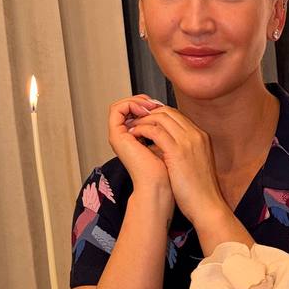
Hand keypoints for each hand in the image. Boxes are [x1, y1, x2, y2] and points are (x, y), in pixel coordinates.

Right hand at [107, 95, 173, 215]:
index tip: (163, 105)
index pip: (136, 114)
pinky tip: (145, 108)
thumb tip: (172, 114)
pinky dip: (131, 104)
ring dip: (137, 100)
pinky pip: (117, 110)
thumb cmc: (169, 174)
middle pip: (127, 108)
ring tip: (152, 105)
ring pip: (120, 106)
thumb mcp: (170, 146)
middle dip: (143, 101)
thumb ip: (165, 131)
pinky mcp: (116, 136)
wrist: (161, 187)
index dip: (148, 105)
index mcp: (137, 141)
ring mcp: (119, 137)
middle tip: (156, 103)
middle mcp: (126, 138)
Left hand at [124, 105, 225, 226]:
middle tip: (134, 121)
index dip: (158, 115)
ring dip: (142, 120)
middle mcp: (196, 135)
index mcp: (201, 137)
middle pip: (168, 112)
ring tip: (131, 127)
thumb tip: (161, 147)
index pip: (176, 115)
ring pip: (160, 117)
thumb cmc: (199, 191)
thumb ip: (182, 151)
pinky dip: (141, 129)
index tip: (145, 122)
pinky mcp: (178, 151)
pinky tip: (133, 135)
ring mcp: (188, 141)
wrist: (207, 205)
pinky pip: (155, 131)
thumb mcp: (194, 164)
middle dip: (148, 114)